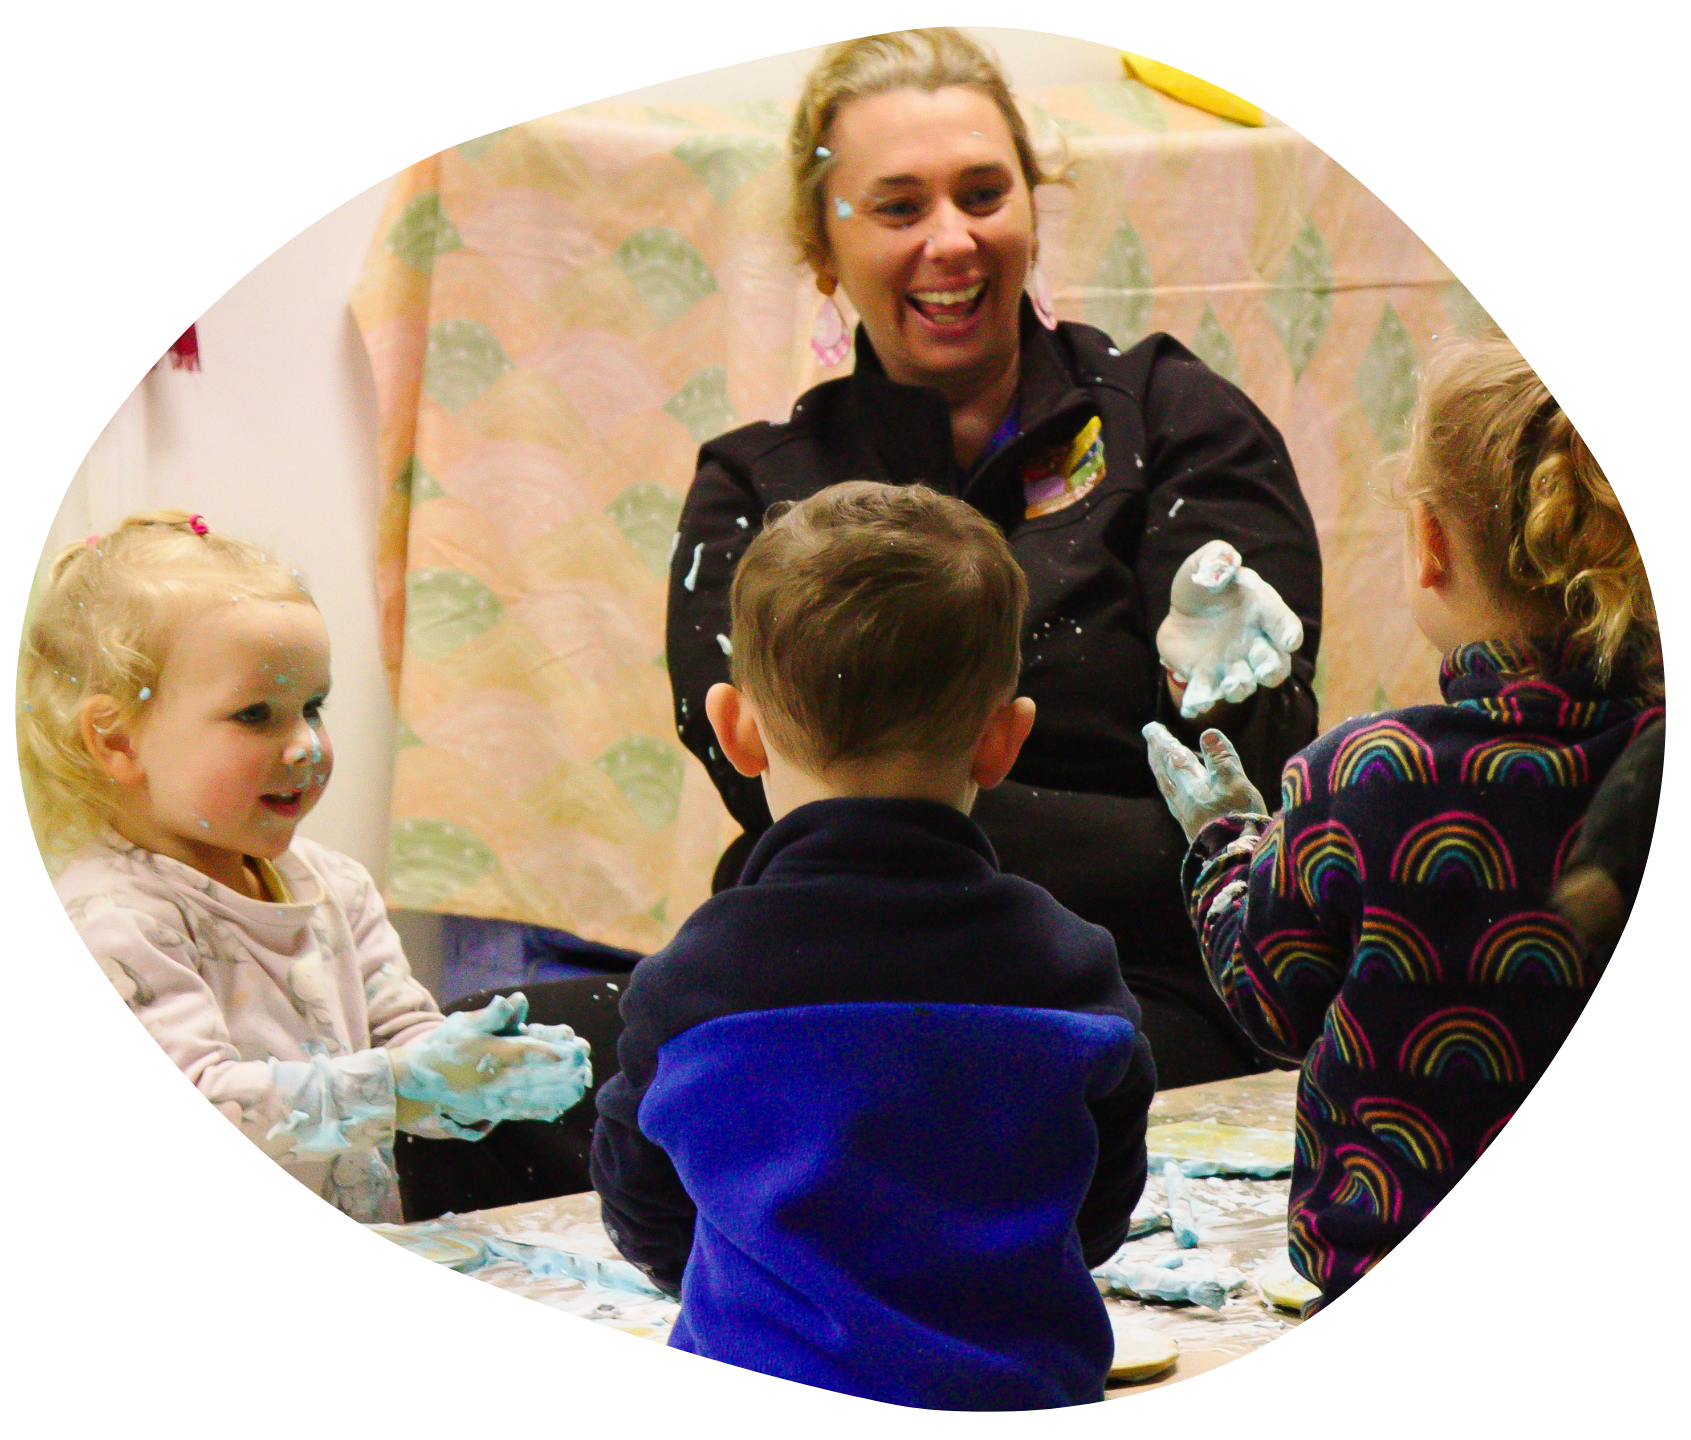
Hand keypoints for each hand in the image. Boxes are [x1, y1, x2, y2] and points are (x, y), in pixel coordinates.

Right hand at [390, 993, 593, 1123]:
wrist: (417, 1081)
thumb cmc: (445, 1045)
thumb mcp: (466, 1023)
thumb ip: (494, 1015)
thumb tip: (517, 1000)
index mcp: (492, 1054)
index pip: (529, 1053)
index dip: (554, 1053)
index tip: (576, 1049)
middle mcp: (495, 1079)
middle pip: (537, 1078)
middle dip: (565, 1073)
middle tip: (586, 1065)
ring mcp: (493, 1098)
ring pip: (533, 1098)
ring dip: (559, 1092)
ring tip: (581, 1084)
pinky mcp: (491, 1110)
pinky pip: (522, 1112)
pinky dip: (543, 1109)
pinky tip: (561, 1106)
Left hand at [1142, 722, 1267, 842]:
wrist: (1233, 860)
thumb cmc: (1236, 819)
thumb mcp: (1234, 783)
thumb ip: (1221, 758)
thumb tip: (1208, 732)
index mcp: (1188, 785)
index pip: (1171, 756)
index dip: (1162, 741)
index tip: (1150, 728)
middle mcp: (1180, 799)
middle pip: (1164, 771)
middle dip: (1158, 752)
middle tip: (1152, 738)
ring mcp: (1185, 815)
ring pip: (1168, 785)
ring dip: (1163, 769)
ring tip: (1161, 760)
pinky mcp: (1191, 827)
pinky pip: (1175, 798)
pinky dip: (1173, 786)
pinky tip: (1180, 792)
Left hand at [1157, 541, 1303, 719]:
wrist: (1183, 613)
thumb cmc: (1206, 587)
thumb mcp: (1206, 564)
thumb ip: (1217, 558)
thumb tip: (1225, 559)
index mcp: (1263, 611)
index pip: (1284, 623)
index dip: (1289, 632)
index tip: (1290, 639)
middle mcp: (1255, 643)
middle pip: (1274, 663)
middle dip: (1272, 669)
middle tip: (1264, 671)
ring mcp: (1233, 665)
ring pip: (1245, 683)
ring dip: (1241, 687)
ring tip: (1232, 685)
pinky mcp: (1207, 679)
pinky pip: (1207, 693)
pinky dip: (1202, 701)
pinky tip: (1194, 706)